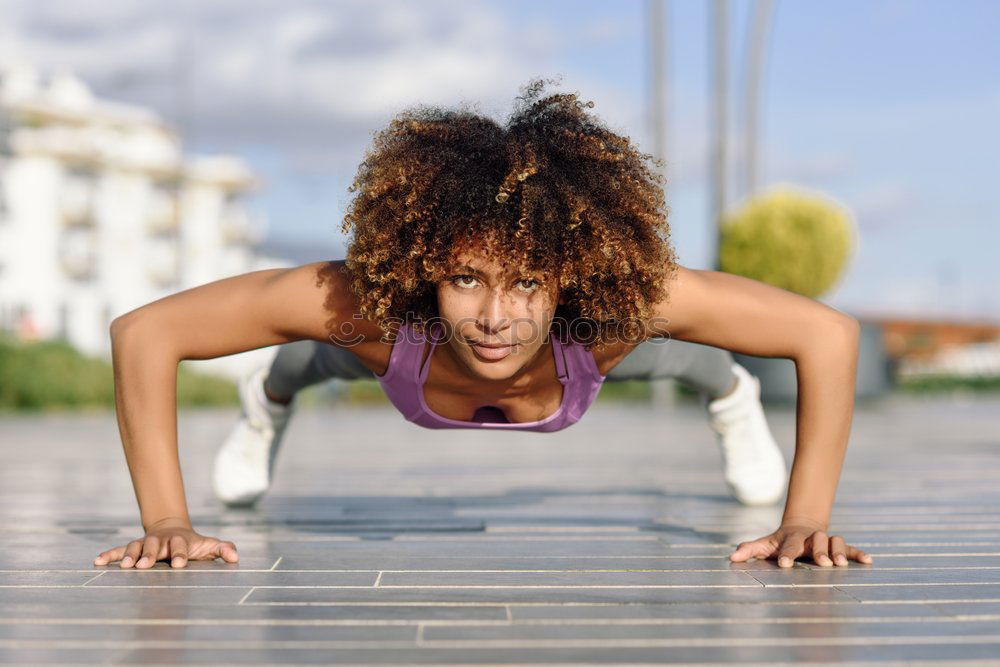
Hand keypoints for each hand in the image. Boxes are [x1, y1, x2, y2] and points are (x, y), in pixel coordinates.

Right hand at [92, 518, 238, 568]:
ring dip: (129, 556)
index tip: (180, 565)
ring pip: (136, 547)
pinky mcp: (133, 548)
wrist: (173, 529)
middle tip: (145, 566)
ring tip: (124, 567)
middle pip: (155, 546)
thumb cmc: (193, 543)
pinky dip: (108, 555)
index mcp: (180, 541)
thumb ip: (222, 549)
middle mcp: (161, 541)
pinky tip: (96, 562)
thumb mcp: (209, 545)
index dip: (180, 554)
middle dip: (150, 555)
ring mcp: (146, 543)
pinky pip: (119, 550)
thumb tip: (235, 557)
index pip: (181, 547)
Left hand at [729, 521, 872, 567]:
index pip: (787, 545)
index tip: (784, 565)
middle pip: (816, 539)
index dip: (785, 554)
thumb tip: (732, 558)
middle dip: (819, 551)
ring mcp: (825, 540)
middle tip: (822, 563)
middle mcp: (810, 538)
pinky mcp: (838, 546)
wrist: (801, 525)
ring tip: (842, 564)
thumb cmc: (780, 541)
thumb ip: (749, 550)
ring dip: (839, 551)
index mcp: (790, 538)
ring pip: (834, 541)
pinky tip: (869, 561)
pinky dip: (859, 553)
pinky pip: (850, 548)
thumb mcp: (764, 544)